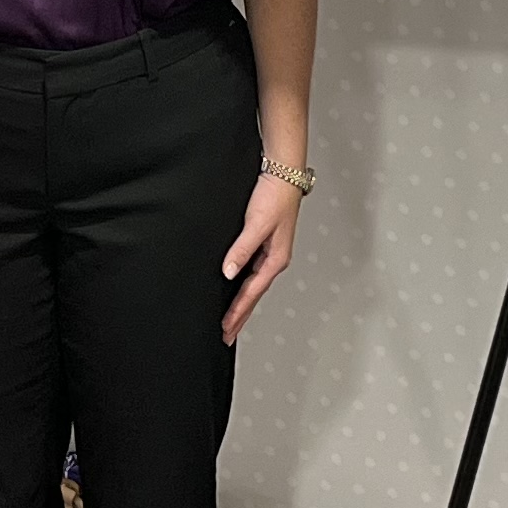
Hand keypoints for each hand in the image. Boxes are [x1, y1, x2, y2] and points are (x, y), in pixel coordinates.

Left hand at [222, 173, 303, 340]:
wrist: (283, 172)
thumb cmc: (275, 195)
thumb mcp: (257, 224)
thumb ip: (242, 249)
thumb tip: (229, 272)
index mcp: (276, 259)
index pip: (252, 293)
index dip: (237, 312)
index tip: (225, 329)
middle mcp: (273, 259)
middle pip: (254, 295)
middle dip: (240, 316)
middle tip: (226, 334)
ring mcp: (269, 251)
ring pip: (253, 285)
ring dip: (241, 303)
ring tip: (229, 320)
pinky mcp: (263, 241)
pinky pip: (251, 271)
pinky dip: (242, 285)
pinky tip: (234, 287)